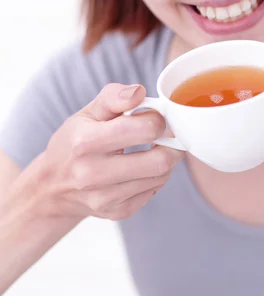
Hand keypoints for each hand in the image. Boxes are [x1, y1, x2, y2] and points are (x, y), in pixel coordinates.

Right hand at [41, 84, 183, 220]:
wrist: (52, 187)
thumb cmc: (74, 142)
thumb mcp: (88, 112)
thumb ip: (114, 97)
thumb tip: (139, 92)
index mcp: (85, 142)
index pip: (143, 129)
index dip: (157, 119)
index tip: (154, 116)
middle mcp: (93, 174)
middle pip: (159, 161)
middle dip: (170, 143)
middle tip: (166, 134)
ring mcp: (105, 198)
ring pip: (160, 177)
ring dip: (165, 159)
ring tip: (154, 148)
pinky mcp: (117, 212)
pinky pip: (153, 191)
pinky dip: (155, 176)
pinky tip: (142, 167)